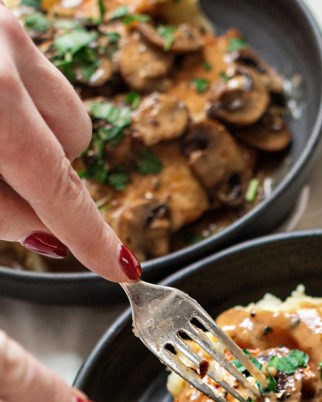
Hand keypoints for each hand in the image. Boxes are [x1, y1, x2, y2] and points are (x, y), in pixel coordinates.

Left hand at [0, 3, 140, 280]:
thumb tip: (47, 232)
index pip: (59, 187)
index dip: (91, 236)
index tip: (120, 267)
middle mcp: (3, 42)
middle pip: (70, 142)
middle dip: (40, 175)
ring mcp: (3, 19)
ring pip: (59, 109)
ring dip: (30, 136)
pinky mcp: (2, 14)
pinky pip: (31, 74)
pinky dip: (12, 104)